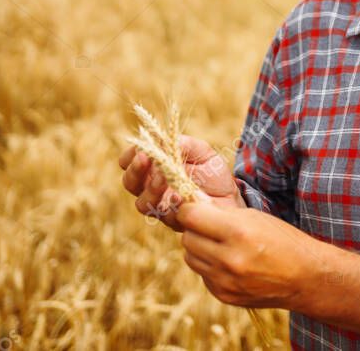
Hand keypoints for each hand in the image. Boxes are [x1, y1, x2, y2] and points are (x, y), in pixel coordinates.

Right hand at [119, 134, 245, 230]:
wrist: (231, 198)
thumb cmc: (212, 173)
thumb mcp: (203, 152)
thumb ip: (186, 144)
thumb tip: (168, 139)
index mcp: (154, 167)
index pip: (129, 161)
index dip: (130, 155)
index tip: (140, 148)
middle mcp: (151, 188)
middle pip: (130, 182)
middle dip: (135, 170)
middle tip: (145, 158)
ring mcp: (160, 206)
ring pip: (142, 202)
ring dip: (152, 188)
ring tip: (164, 175)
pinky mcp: (173, 221)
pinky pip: (165, 215)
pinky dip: (171, 204)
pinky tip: (179, 196)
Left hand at [175, 198, 317, 309]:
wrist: (305, 278)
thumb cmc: (283, 240)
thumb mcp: (256, 217)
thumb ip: (223, 213)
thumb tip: (194, 206)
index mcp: (238, 232)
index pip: (191, 217)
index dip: (189, 210)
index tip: (194, 208)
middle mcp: (229, 259)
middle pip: (187, 239)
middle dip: (195, 229)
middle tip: (209, 227)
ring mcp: (225, 281)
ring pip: (190, 258)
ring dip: (200, 248)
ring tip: (220, 244)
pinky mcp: (224, 296)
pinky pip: (203, 275)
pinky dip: (210, 266)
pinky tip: (229, 263)